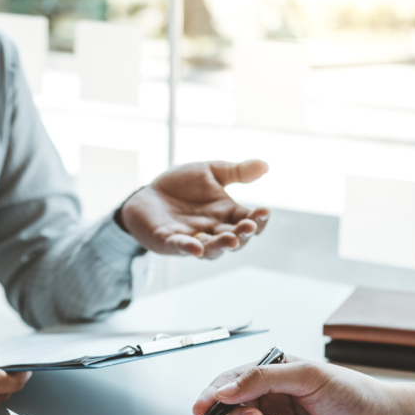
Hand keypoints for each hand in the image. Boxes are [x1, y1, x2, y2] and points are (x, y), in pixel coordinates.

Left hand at [120, 160, 269, 259]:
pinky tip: (196, 247)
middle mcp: (212, 230)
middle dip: (242, 235)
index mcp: (225, 214)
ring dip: (221, 245)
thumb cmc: (182, 186)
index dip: (258, 219)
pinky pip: (180, 247)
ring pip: (210, 249)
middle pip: (233, 239)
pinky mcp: (168, 241)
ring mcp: (191, 238)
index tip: (264, 211)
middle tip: (249, 227)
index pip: (247, 221)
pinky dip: (188, 248)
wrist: (148, 193)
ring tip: (231, 239)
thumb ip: (236, 172)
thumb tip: (265, 166)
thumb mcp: (211, 172)